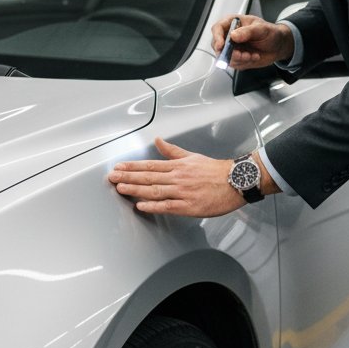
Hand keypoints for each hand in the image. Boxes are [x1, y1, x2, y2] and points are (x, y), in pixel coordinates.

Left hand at [109, 137, 243, 216]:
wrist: (236, 181)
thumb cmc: (215, 170)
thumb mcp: (192, 156)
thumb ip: (172, 151)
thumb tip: (158, 140)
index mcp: (178, 166)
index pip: (150, 166)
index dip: (132, 167)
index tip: (118, 168)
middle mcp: (178, 177)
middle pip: (148, 178)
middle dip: (128, 177)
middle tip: (112, 177)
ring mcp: (182, 192)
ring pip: (155, 191)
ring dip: (136, 190)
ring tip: (121, 189)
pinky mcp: (189, 206)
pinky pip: (167, 206)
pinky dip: (153, 206)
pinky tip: (140, 206)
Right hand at [210, 13, 293, 68]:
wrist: (278, 46)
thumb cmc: (270, 33)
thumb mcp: (261, 29)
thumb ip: (248, 31)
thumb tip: (233, 35)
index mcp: (233, 23)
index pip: (218, 28)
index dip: (217, 37)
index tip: (221, 45)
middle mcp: (230, 35)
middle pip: (217, 45)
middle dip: (229, 53)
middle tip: (242, 54)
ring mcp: (232, 48)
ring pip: (225, 57)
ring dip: (239, 59)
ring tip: (252, 55)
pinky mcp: (237, 58)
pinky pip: (234, 64)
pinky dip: (244, 62)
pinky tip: (253, 56)